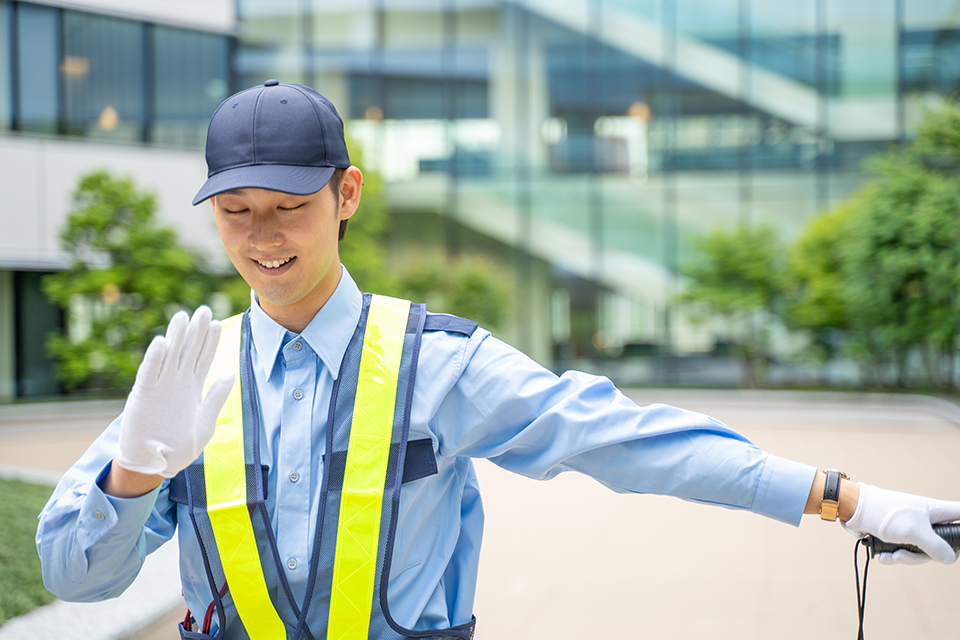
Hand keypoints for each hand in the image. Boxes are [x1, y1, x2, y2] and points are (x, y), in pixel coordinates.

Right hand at [115, 306, 233, 477]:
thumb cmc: (180, 447)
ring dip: (176, 337)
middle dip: (196, 332)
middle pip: (188, 351)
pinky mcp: (143, 396)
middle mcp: (177, 383)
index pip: (204, 359)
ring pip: (169, 356)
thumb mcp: (205, 424)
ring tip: (183, 316)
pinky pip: (149, 373)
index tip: (218, 323)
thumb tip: (229, 374)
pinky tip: (162, 342)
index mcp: (193, 388)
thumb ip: (215, 399)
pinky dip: (155, 358)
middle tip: (204, 310)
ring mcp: (160, 387)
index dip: (211, 341)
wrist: (155, 464)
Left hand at [843, 483, 959, 564]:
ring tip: (891, 556)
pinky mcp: (900, 534)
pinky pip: (905, 550)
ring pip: (922, 551)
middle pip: (943, 545)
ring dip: (905, 557)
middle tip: (905, 555)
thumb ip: (936, 547)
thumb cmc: (884, 514)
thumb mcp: (914, 532)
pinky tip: (883, 556)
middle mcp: (928, 519)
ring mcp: (914, 527)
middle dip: (924, 556)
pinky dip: (895, 555)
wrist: (853, 510)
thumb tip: (950, 558)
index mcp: (937, 512)